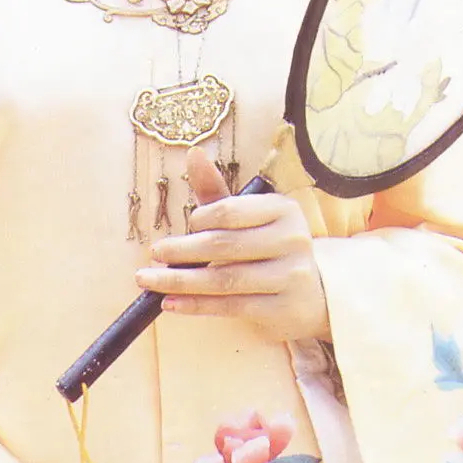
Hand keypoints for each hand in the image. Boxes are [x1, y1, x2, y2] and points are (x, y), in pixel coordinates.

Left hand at [134, 148, 329, 342]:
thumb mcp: (249, 217)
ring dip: (180, 281)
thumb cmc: (270, 246)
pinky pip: (231, 306)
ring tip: (150, 280)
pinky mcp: (282, 309)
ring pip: (224, 280)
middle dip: (181, 251)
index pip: (230, 210)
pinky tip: (171, 303)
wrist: (313, 293)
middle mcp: (291, 239)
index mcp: (282, 209)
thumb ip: (217, 191)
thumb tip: (193, 153)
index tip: (186, 226)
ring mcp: (290, 276)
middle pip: (223, 246)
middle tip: (155, 253)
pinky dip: (196, 305)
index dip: (200, 219)